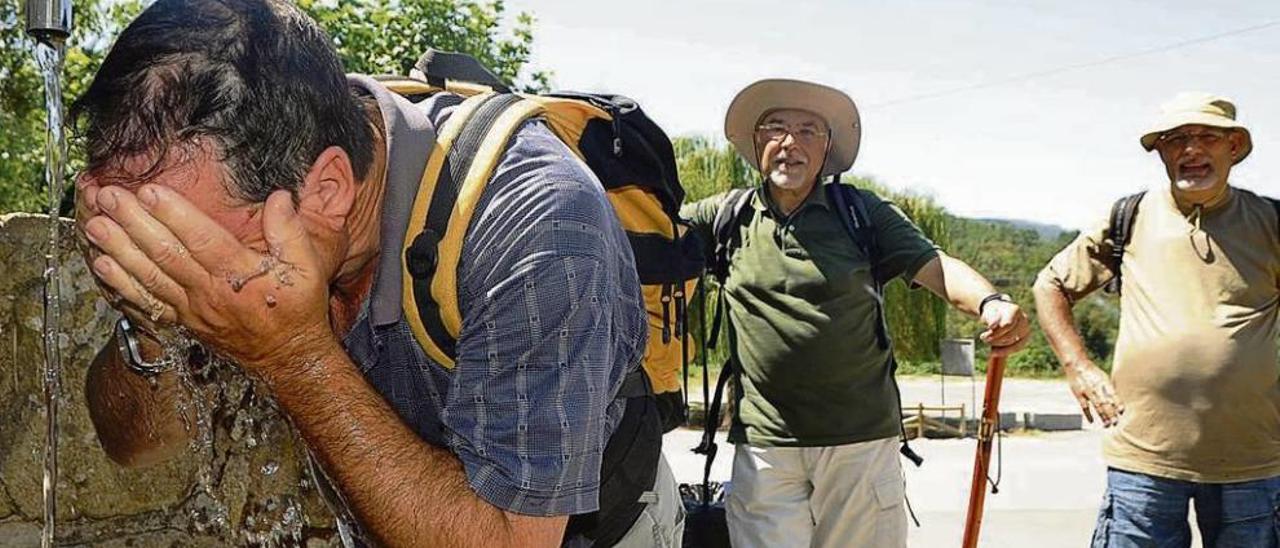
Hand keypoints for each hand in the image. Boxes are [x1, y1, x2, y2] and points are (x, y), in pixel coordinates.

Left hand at [82, 183, 335, 383]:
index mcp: (240, 274)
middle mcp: (210, 292)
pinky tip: (101, 265)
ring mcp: (193, 309)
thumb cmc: (297, 308)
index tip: (148, 190)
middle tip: (108, 196)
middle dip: (133, 222)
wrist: (287, 356)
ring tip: (94, 224)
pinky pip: (147, 302)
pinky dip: (121, 285)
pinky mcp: (183, 321)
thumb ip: (291, 231)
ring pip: (149, 276)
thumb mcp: (308, 268)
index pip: (201, 238)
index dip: (173, 213)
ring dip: (118, 249)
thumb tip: (279, 197)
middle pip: (165, 253)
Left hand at [979, 300, 1030, 356]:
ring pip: (1013, 343)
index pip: (1007, 325)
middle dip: (995, 339)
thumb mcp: (989, 313)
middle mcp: (1023, 320)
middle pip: (1010, 335)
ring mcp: (1025, 329)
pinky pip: (1016, 348)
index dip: (995, 332)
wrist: (998, 314)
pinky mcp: (1024, 338)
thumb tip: (992, 326)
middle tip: (983, 338)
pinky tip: (993, 352)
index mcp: (1015, 310)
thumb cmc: (993, 313)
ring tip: (987, 341)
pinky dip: (1004, 351)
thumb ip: (991, 319)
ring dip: (998, 345)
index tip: (983, 336)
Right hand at [1065, 360, 1122, 426]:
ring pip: (1096, 406)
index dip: (1117, 403)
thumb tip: (1117, 402)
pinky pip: (1084, 406)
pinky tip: (1092, 421)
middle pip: (1105, 402)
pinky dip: (1088, 414)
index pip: (1112, 394)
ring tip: (1107, 425)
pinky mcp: (1078, 394)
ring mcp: (1087, 391)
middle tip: (1116, 423)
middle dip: (1111, 413)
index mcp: (1104, 381)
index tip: (1121, 411)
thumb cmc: (1092, 372)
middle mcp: (1096, 387)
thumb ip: (1109, 389)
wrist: (1076, 364)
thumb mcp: (1103, 377)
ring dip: (1102, 416)